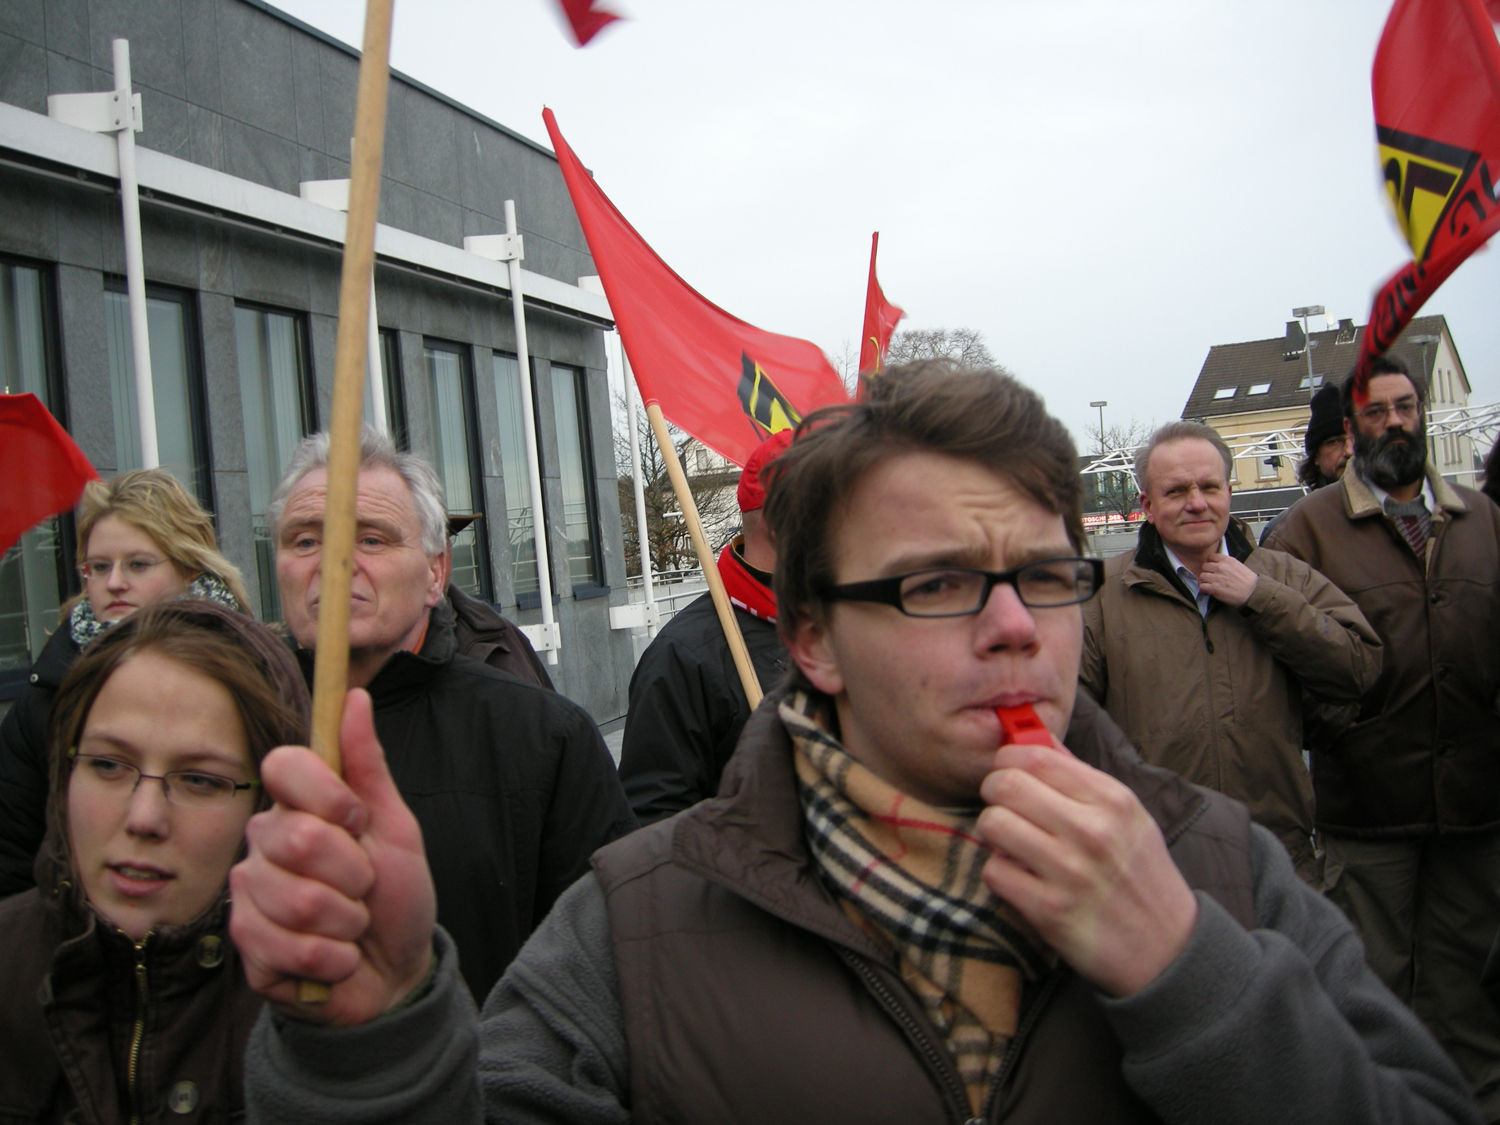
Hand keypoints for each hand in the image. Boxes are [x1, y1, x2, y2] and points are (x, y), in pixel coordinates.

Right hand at [229, 689, 435, 1025]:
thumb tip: (355, 697)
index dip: (326, 794)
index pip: (283, 765)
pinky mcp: (245, 947)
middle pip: (297, 838)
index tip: (358, 820)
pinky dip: (330, 958)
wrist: (396, 974)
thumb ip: (368, 766)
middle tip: (364, 887)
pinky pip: (285, 947)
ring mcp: (249, 895)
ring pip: (296, 899)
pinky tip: (335, 960)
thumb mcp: (395, 828)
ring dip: (346, 921)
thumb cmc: (397, 896)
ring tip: (351, 927)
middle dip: (354, 872)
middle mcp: (265, 844)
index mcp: (300, 807)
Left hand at [976, 743, 1197, 996]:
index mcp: (1111, 800)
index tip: (1007, 773)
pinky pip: (994, 871)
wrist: (1167, 949)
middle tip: (1004, 808)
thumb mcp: (1127, 816)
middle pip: (1005, 785)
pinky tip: (1020, 878)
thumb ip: (1080, 776)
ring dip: (993, 834)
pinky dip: (1000, 873)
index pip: (1034, 757)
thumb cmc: (1140, 875)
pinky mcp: (1050, 910)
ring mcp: (1070, 872)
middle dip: (994, 794)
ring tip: (1012, 844)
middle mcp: (1091, 831)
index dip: (1007, 760)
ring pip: (992, 824)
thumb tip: (1035, 741)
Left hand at [1197, 553, 1257, 606]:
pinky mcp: (1214, 588)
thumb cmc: (1248, 579)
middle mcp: (1220, 567)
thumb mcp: (1238, 565)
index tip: (1213, 567)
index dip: (1210, 562)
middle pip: (1205, 566)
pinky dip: (1204, 589)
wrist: (1253, 592)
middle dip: (1208, 572)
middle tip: (1212, 577)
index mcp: (1227, 560)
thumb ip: (1227, 563)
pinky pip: (1202, 586)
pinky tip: (1209, 590)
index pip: (1210, 556)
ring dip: (1205, 581)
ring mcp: (1216, 578)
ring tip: (1211, 584)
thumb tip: (1217, 564)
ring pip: (1202, 576)